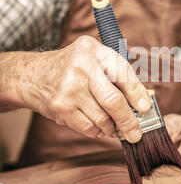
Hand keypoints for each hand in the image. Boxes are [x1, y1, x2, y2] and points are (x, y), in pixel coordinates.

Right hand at [20, 35, 150, 141]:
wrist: (33, 75)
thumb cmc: (73, 67)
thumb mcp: (94, 58)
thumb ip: (117, 75)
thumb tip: (142, 102)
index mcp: (94, 51)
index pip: (122, 73)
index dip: (137, 93)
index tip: (145, 108)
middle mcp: (81, 67)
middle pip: (112, 100)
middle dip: (128, 120)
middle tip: (136, 132)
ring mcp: (69, 89)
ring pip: (102, 118)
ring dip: (113, 128)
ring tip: (116, 128)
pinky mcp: (60, 108)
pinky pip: (88, 127)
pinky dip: (99, 131)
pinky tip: (101, 128)